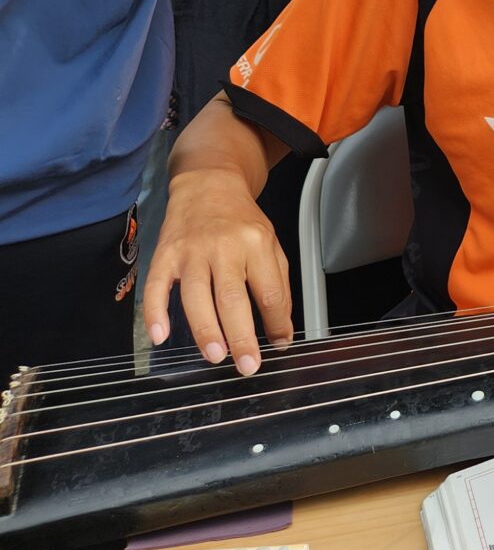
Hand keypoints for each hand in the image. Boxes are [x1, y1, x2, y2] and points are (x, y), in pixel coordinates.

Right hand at [142, 168, 292, 373]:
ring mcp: (191, 251)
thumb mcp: (271, 244)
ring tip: (216, 356)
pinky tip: (160, 335)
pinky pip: (157, 286)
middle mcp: (224, 247)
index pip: (270, 291)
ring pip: (196, 296)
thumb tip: (282, 331)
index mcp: (256, 244)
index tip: (280, 345)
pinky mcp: (164, 254)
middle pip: (232, 297)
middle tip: (248, 366)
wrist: (208, 183)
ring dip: (205, 330)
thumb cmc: (242, 221)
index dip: (277, 322)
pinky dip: (155, 312)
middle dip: (241, 336)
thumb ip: (278, 285)